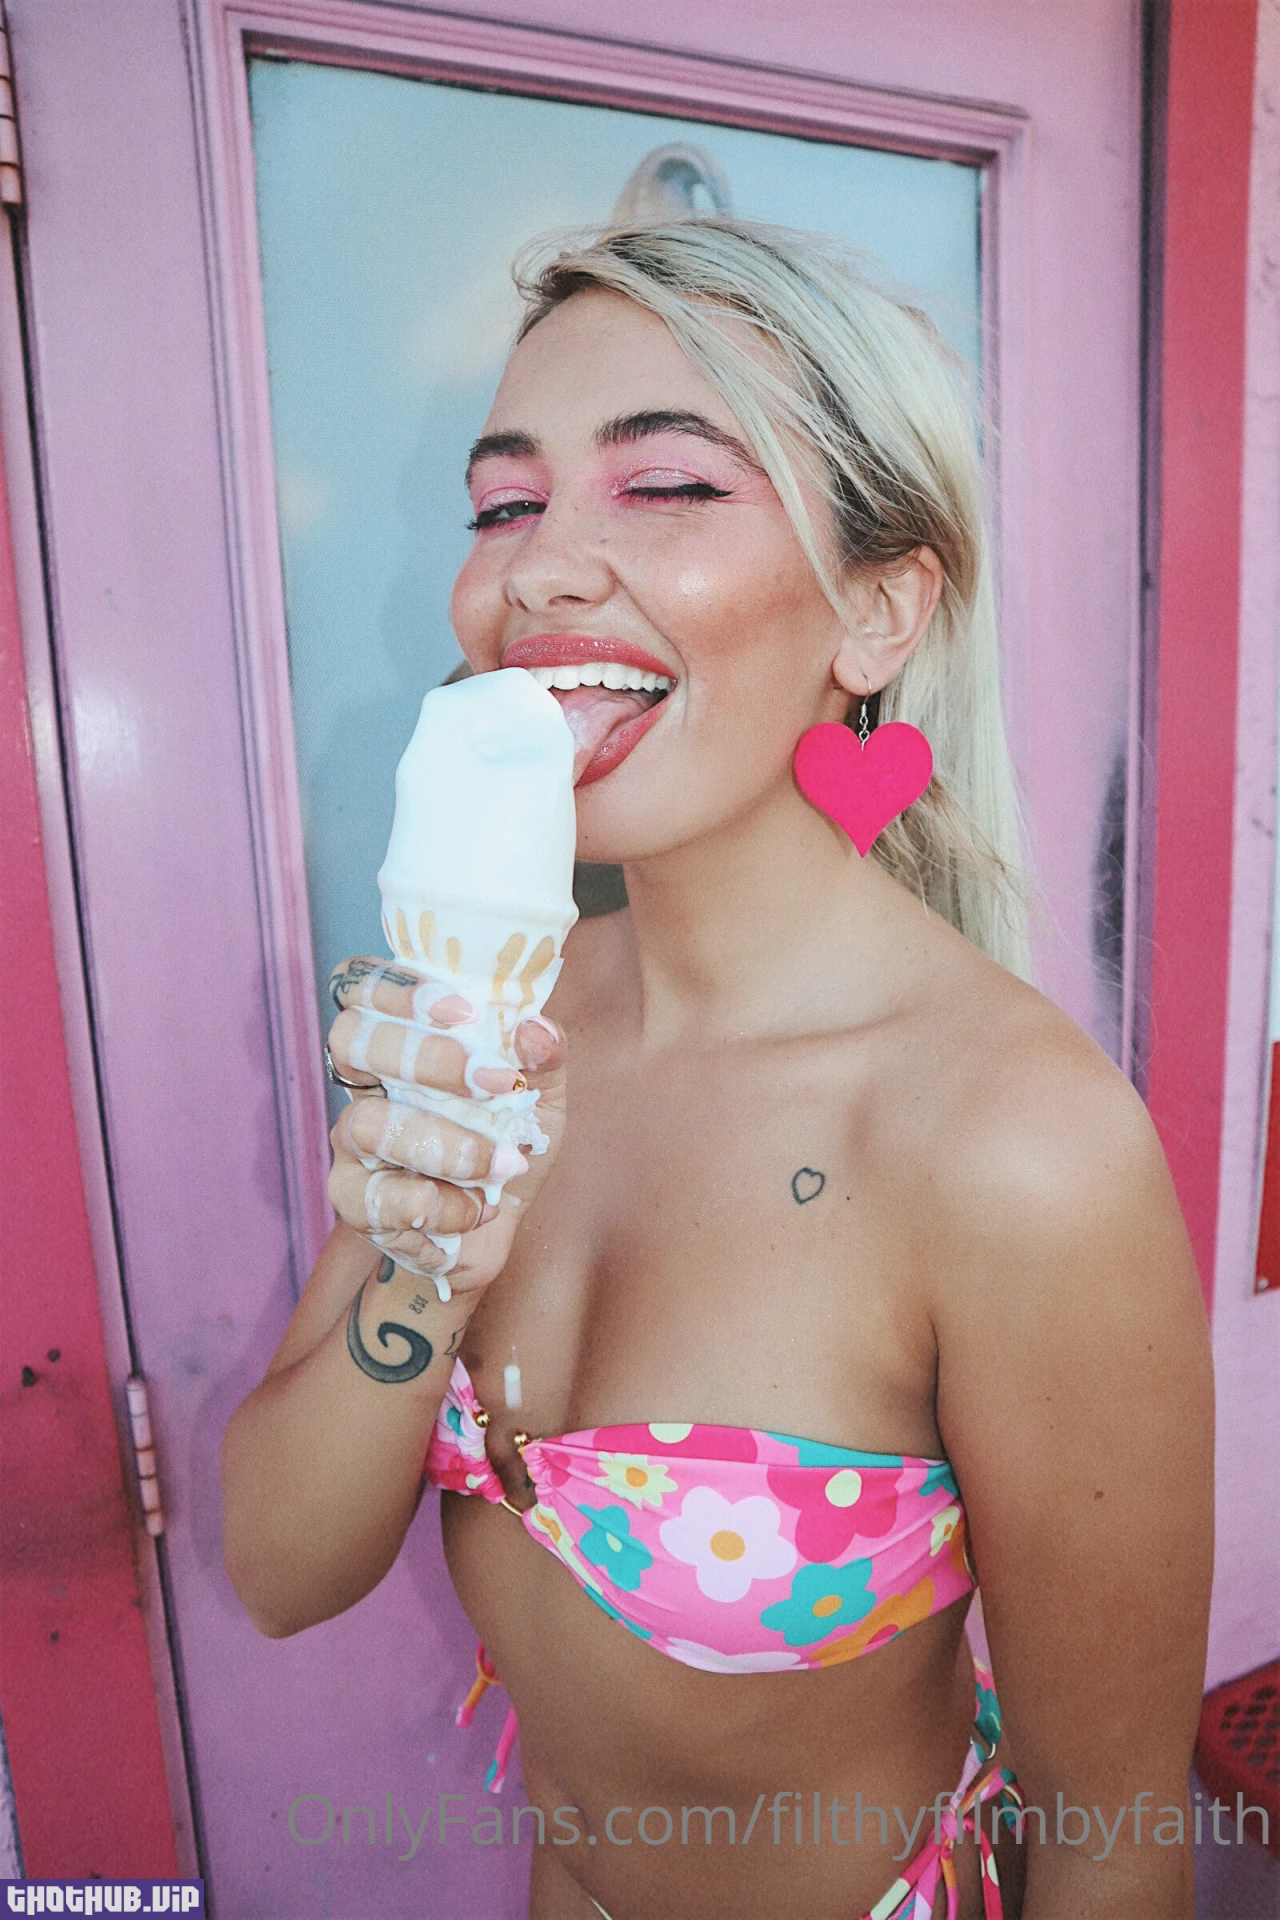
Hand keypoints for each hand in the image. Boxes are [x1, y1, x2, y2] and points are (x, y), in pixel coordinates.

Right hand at [324, 957, 565, 1294]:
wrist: (496, 1229)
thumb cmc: (508, 1142)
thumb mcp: (541, 1094)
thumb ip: (545, 1055)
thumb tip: (535, 1031)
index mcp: (403, 1038)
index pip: (360, 985)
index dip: (397, 986)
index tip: (462, 1010)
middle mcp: (365, 1081)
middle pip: (350, 1038)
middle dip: (428, 1058)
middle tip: (495, 1082)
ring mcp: (351, 1141)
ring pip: (368, 1124)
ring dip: (450, 1147)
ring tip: (503, 1163)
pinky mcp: (352, 1201)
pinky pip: (380, 1198)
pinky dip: (444, 1207)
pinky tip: (476, 1209)